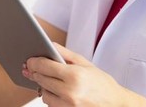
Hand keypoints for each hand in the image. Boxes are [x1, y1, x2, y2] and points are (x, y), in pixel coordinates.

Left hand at [22, 43, 144, 106]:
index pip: (45, 66)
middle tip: (31, 68)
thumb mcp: (86, 63)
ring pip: (44, 95)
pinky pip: (51, 105)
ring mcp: (68, 105)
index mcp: (75, 75)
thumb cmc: (102, 83)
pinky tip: (57, 91)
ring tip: (50, 81)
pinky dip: (51, 97)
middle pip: (41, 80)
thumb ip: (65, 53)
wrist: (116, 104)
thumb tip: (48, 45)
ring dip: (43, 87)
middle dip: (35, 73)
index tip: (29, 60)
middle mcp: (70, 92)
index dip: (34, 62)